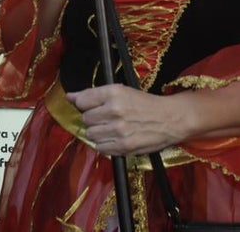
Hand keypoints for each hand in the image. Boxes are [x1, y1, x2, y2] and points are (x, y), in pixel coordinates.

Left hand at [67, 84, 184, 155]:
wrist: (170, 119)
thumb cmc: (146, 104)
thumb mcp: (122, 91)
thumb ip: (94, 95)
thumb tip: (69, 97)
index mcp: (114, 93)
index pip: (82, 101)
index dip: (86, 105)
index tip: (93, 106)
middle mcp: (114, 110)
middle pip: (86, 119)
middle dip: (93, 119)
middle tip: (107, 118)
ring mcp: (118, 130)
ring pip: (91, 135)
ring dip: (98, 133)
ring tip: (112, 128)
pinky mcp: (123, 147)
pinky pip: (100, 148)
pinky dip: (105, 144)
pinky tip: (116, 138)